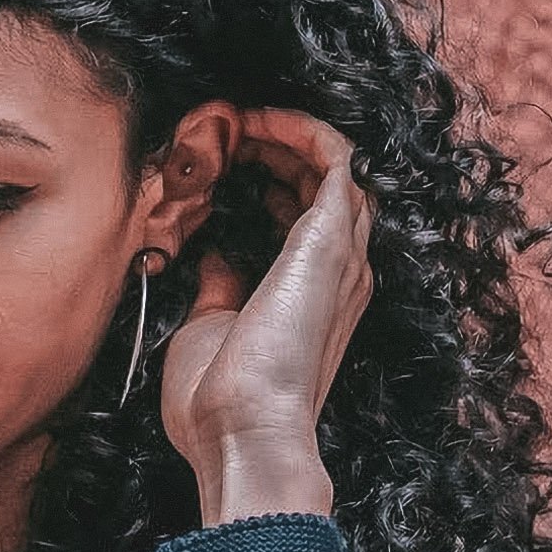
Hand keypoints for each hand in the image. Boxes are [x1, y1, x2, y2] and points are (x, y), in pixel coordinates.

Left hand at [158, 112, 372, 525]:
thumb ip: (220, 290)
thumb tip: (216, 259)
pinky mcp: (330, 240)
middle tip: (229, 130)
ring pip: (338, 164)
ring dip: (290, 132)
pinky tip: (258, 119)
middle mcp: (341, 271)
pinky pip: (336, 157)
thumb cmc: (219, 402)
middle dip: (281, 147)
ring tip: (243, 117)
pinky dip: (300, 128)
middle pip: (328, 183)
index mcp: (314, 295)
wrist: (242, 434)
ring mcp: (342, 255)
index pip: (309, 214)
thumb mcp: (210, 330)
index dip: (274, 176)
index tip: (227, 160)